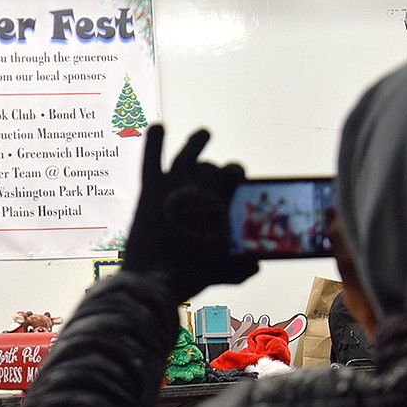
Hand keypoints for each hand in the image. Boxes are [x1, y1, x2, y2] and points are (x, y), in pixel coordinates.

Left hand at [121, 125, 259, 302]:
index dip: (235, 175)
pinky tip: (158, 127)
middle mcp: (200, 184)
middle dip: (215, 171)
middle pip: (210, 167)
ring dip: (197, 141)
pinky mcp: (150, 188)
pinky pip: (151, 156)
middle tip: (213, 179)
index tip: (235, 182)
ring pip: (188, 153)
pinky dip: (155, 139)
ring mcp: (174, 183)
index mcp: (221, 199)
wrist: (154, 279)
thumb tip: (257, 262)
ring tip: (203, 135)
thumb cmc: (192, 276)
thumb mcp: (225, 273)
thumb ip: (243, 266)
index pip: (234, 173)